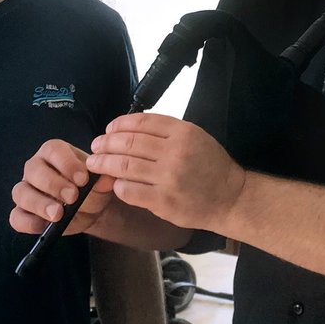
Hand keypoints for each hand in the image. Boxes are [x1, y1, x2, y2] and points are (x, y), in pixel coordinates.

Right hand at [10, 139, 117, 235]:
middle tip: (73, 197)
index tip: (83, 179)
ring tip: (58, 214)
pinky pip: (16, 217)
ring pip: (21, 192)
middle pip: (34, 170)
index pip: (53, 150)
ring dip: (39, 204)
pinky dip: (27, 222)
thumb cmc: (93, 188)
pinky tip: (43, 227)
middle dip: (53, 184)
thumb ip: (104, 179)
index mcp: (54, 153)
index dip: (66, 163)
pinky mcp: (23, 212)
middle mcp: (35, 168)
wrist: (92, 209)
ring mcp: (26, 190)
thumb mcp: (102, 182)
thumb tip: (105, 180)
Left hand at [86, 114, 245, 232]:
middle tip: (95, 147)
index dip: (118, 125)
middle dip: (105, 144)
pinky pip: (130, 190)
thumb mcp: (196, 137)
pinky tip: (115, 184)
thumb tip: (128, 129)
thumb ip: (166, 132)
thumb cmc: (211, 167)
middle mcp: (175, 152)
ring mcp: (169, 178)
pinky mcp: (163, 201)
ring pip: (124, 166)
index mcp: (183, 132)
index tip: (108, 130)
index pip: (141, 122)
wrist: (230, 198)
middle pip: (128, 143)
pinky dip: (118, 185)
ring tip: (94, 164)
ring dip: (104, 164)